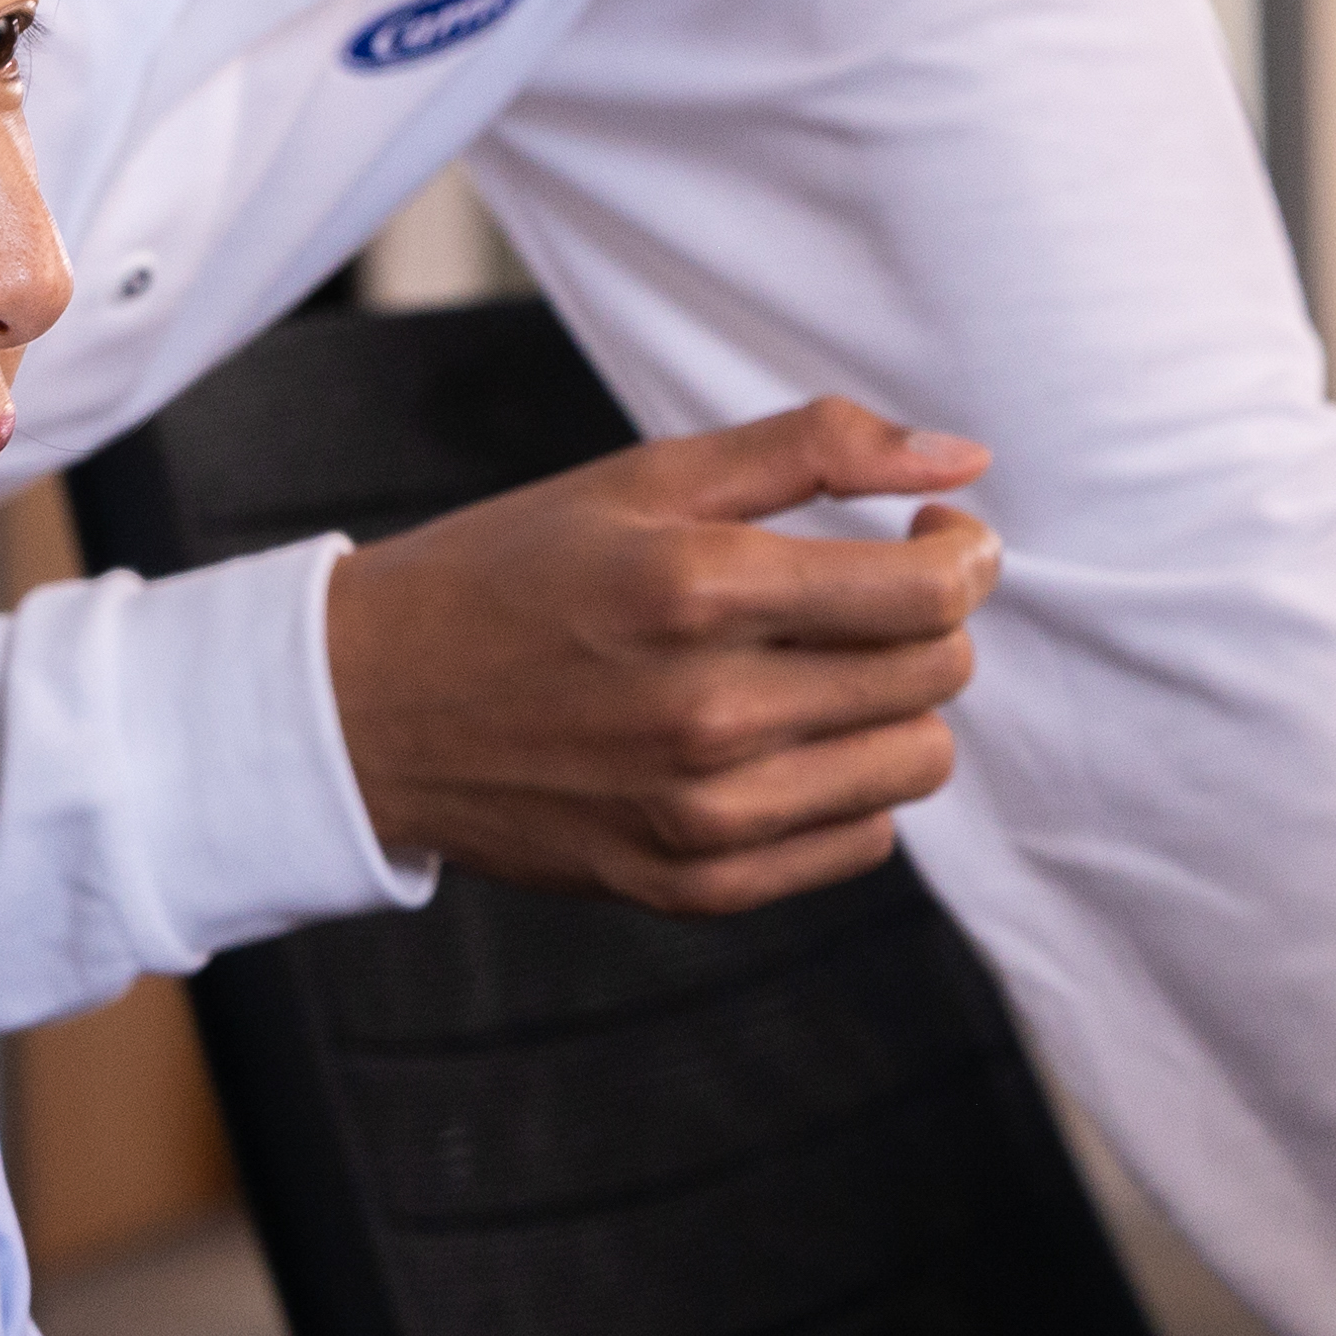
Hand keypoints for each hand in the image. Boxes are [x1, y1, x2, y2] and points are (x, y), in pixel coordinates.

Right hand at [328, 397, 996, 911]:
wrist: (370, 711)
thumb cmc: (514, 572)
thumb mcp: (648, 477)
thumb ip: (815, 449)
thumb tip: (966, 462)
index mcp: (697, 589)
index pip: (927, 593)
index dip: (964, 556)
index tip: (935, 536)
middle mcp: (709, 713)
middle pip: (936, 676)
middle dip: (933, 621)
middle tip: (876, 592)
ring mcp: (701, 814)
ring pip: (913, 765)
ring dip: (899, 708)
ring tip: (829, 668)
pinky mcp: (692, 885)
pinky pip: (858, 843)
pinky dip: (850, 788)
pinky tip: (787, 739)